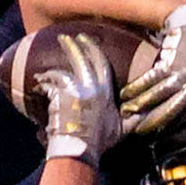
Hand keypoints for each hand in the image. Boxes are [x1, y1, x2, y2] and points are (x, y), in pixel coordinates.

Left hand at [36, 32, 120, 164]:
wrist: (81, 147)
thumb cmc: (100, 141)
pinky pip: (51, 85)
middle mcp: (90, 86)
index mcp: (105, 91)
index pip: (100, 63)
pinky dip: (45, 83)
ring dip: (53, 70)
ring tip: (45, 71)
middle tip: (63, 37)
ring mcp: (73, 90)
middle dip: (72, 46)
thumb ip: (133, 119)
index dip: (92, 48)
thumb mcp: (122, 130)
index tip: (84, 38)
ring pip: (62, 73)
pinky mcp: (59, 97)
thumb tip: (145, 114)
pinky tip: (39, 83)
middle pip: (81, 60)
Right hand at [120, 4, 185, 134]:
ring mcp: (183, 77)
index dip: (166, 128)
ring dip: (138, 105)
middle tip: (135, 131)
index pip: (183, 119)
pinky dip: (136, 88)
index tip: (151, 134)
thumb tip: (174, 115)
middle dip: (150, 123)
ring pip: (156, 97)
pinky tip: (125, 94)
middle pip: (169, 113)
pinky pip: (149, 81)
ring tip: (125, 110)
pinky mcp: (170, 65)